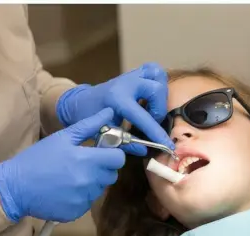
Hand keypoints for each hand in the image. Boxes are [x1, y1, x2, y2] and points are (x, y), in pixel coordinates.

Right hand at [0, 108, 125, 222]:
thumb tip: (110, 112)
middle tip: (83, 164)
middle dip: (102, 169)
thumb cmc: (37, 159)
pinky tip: (64, 191)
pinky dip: (80, 197)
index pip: (118, 159)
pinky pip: (88, 202)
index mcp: (86, 160)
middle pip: (111, 175)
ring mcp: (84, 199)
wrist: (14, 187)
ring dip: (91, 183)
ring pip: (100, 189)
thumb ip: (88, 126)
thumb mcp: (61, 138)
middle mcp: (89, 181)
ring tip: (69, 177)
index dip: (112, 155)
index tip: (102, 153)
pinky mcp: (77, 212)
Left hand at [56, 62, 174, 154]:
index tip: (168, 146)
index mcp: (116, 98)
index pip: (143, 116)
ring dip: (161, 94)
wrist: (81, 101)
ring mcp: (131, 75)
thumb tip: (145, 150)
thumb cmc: (90, 117)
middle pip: (156, 89)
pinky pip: (154, 70)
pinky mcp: (135, 73)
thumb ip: (125, 142)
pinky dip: (159, 82)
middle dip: (159, 109)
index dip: (156, 133)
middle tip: (151, 121)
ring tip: (154, 108)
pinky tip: (154, 97)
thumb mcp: (105, 133)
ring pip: (158, 75)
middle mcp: (127, 83)